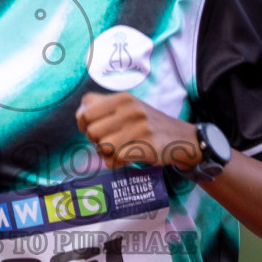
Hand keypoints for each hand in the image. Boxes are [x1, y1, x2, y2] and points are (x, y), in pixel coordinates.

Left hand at [75, 91, 200, 168]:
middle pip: (92, 132)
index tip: (97, 129)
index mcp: (123, 98)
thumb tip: (80, 118)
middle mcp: (130, 109)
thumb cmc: (146, 124)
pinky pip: (115, 159)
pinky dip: (117, 163)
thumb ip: (101, 108)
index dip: (85, 125)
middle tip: (110, 141)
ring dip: (107, 154)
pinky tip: (128, 158)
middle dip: (97, 141)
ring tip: (120, 150)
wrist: (181, 137)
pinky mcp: (145, 146)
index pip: (86, 111)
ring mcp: (139, 128)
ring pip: (103, 147)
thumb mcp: (127, 107)